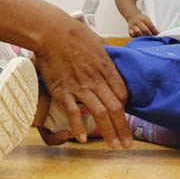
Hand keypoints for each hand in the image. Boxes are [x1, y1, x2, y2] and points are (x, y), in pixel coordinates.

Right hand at [34, 17, 130, 148]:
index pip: (122, 94)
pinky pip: (73, 112)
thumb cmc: (73, 32)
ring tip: (114, 146)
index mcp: (106, 68)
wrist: (52, 32)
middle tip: (127, 144)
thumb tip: (107, 55)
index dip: (125, 109)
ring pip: (100, 114)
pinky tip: (82, 139)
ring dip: (108, 133)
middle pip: (115, 108)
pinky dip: (78, 127)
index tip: (123, 117)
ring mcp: (80, 87)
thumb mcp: (97, 42)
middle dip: (123, 129)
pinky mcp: (62, 91)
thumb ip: (103, 53)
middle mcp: (96, 80)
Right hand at [127, 13, 157, 36]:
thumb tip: (159, 34)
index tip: (158, 36)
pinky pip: (132, 34)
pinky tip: (139, 38)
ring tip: (146, 39)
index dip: (155, 32)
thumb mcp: (148, 20)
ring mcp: (133, 26)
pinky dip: (135, 36)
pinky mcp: (129, 30)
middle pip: (145, 30)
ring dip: (143, 36)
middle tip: (153, 39)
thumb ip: (152, 27)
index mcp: (144, 19)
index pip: (151, 26)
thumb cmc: (142, 20)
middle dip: (150, 35)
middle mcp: (138, 22)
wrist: (132, 16)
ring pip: (138, 32)